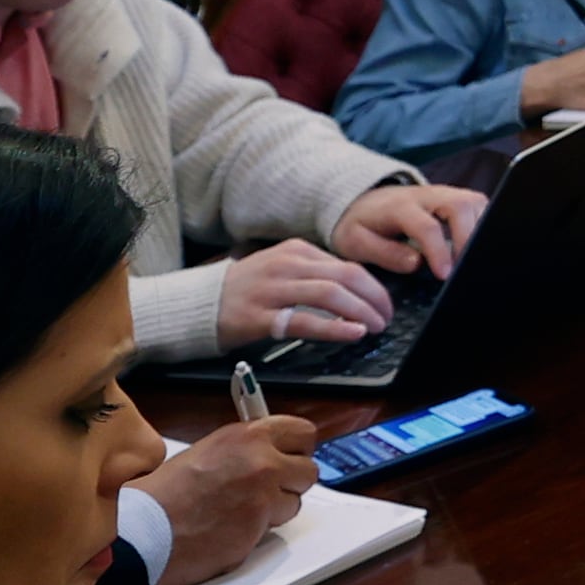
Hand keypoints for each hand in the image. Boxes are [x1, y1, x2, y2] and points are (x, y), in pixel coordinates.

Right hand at [138, 414, 321, 584]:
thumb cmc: (165, 493)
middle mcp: (262, 461)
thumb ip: (245, 450)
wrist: (145, 528)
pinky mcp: (259, 527)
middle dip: (293, 481)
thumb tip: (269, 454)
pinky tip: (232, 527)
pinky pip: (274, 527)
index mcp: (248, 435)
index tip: (292, 455)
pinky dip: (259, 530)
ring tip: (241, 511)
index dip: (298, 447)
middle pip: (309, 469)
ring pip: (295, 502)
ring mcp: (264, 496)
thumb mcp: (208, 451)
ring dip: (276, 508)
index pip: (302, 432)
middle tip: (272, 488)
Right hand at [217, 236, 395, 345]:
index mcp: (296, 251)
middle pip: (345, 277)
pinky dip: (333, 327)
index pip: (346, 265)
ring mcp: (273, 289)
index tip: (385, 304)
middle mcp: (287, 265)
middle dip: (373, 298)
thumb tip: (356, 291)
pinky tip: (352, 333)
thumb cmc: (245, 289)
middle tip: (386, 317)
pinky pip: (304, 321)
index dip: (373, 286)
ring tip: (375, 326)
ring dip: (360, 311)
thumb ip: (314, 273)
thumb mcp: (282, 268)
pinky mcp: (260, 316)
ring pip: (329, 294)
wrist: (197, 303)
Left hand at [333, 181, 486, 276]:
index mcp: (400, 207)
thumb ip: (383, 253)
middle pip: (459, 205)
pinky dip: (483, 224)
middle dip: (469, 237)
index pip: (427, 226)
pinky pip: (478, 205)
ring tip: (472, 259)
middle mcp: (426, 195)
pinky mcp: (454, 196)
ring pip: (474, 202)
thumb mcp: (356, 242)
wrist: (361, 200)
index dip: (439, 251)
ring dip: (480, 229)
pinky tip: (476, 247)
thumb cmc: (361, 224)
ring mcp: (443, 193)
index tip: (445, 275)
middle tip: (465, 267)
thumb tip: (416, 263)